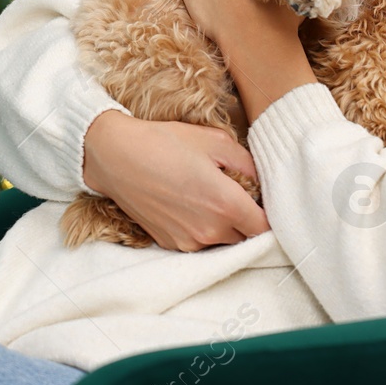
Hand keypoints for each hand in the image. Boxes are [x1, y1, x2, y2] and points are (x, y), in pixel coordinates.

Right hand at [82, 110, 269, 251]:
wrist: (115, 156)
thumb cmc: (164, 143)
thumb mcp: (215, 141)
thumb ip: (248, 163)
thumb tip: (261, 181)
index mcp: (226, 204)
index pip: (266, 228)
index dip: (270, 216)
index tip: (266, 202)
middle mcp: (210, 231)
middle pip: (246, 237)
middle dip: (247, 219)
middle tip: (237, 193)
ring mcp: (188, 241)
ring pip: (222, 241)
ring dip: (224, 225)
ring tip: (207, 195)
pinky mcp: (170, 243)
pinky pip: (198, 241)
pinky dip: (201, 228)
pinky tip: (187, 202)